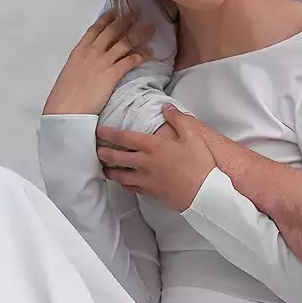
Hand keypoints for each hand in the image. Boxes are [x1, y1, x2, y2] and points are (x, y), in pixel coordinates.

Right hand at [43, 11, 148, 116]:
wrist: (65, 109)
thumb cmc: (64, 96)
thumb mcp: (69, 73)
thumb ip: (80, 65)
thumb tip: (86, 66)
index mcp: (79, 51)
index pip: (95, 29)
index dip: (106, 19)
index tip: (114, 11)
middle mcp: (91, 52)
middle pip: (112, 31)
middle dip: (126, 20)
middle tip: (137, 13)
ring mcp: (102, 62)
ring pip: (124, 42)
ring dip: (139, 34)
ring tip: (150, 28)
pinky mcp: (112, 74)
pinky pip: (130, 61)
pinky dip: (141, 56)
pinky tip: (149, 54)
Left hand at [96, 106, 217, 211]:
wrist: (205, 194)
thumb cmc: (201, 165)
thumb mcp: (193, 136)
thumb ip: (178, 119)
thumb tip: (167, 108)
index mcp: (153, 147)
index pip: (124, 138)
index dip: (109, 133)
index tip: (99, 130)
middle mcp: (145, 163)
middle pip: (116, 158)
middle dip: (103, 153)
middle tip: (96, 149)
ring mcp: (146, 180)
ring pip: (120, 176)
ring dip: (109, 171)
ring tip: (103, 168)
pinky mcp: (151, 193)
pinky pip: (131, 188)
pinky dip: (124, 184)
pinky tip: (123, 183)